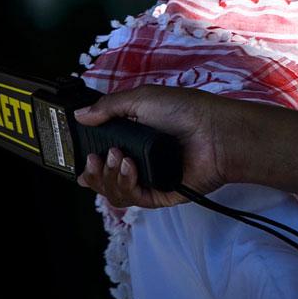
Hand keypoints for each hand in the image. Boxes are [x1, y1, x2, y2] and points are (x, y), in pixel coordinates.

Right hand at [74, 85, 233, 207]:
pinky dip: (126, 184)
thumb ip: (108, 107)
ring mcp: (151, 178)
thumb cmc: (187, 111)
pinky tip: (131, 168)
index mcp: (134, 138)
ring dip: (109, 176)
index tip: (82, 154)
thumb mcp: (142, 98)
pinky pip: (134, 200)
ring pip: (114, 191)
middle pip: (103, 178)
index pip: (101, 156)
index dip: (87, 159)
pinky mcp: (162, 194)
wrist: (216, 132)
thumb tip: (81, 114)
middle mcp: (140, 160)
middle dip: (94, 170)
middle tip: (99, 157)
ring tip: (120, 158)